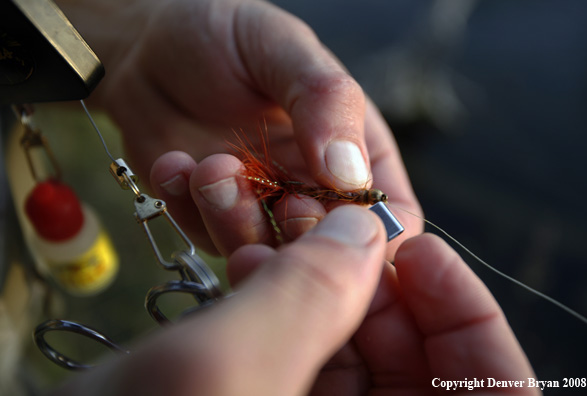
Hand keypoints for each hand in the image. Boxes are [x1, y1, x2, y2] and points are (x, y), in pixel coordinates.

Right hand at [54, 207, 537, 395]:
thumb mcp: (215, 372)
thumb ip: (313, 298)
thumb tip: (371, 232)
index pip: (482, 390)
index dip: (461, 315)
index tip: (413, 246)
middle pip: (401, 350)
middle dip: (358, 275)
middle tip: (317, 220)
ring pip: (338, 334)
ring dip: (299, 265)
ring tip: (243, 216)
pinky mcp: (255, 391)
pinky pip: (288, 336)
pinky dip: (267, 288)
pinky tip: (228, 251)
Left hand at [58, 0, 422, 256]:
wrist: (148, 44)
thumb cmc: (223, 33)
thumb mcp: (281, 47)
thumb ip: (326, 101)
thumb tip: (351, 176)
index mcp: (354, 151)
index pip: (387, 218)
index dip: (369, 240)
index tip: (325, 217)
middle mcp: (312, 188)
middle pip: (326, 252)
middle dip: (292, 235)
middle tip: (264, 189)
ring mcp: (261, 207)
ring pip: (264, 255)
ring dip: (232, 222)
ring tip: (209, 168)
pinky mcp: (211, 216)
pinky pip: (206, 239)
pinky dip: (187, 211)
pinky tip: (175, 165)